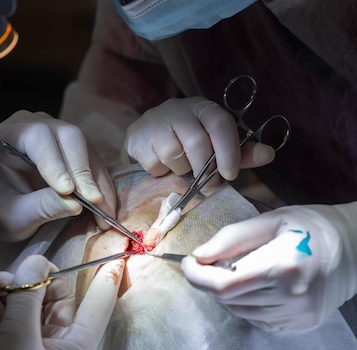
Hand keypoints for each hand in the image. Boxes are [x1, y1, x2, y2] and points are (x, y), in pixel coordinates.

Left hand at [0, 110, 115, 240]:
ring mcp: (54, 131)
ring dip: (98, 181)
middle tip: (95, 203)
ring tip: (105, 213)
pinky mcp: (70, 144)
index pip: (37, 138)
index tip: (68, 191)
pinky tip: (106, 206)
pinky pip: (91, 159)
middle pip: (69, 136)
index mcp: (4, 138)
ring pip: (86, 148)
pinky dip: (100, 183)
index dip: (55, 163)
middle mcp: (32, 125)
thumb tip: (75, 205)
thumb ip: (40, 208)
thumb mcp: (12, 217)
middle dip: (83, 172)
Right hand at [0, 254, 123, 349]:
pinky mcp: (10, 348)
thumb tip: (35, 263)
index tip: (116, 259)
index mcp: (76, 346)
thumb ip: (27, 294)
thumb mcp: (18, 334)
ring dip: (5, 292)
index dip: (106, 281)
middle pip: (53, 298)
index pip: (98, 307)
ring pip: (26, 305)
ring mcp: (34, 346)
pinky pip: (8, 317)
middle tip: (0, 278)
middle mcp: (59, 344)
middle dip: (26, 283)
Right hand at [124, 97, 274, 189]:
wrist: (147, 137)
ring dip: (180, 170)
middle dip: (204, 169)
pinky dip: (161, 172)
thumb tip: (268, 154)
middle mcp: (177, 109)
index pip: (220, 123)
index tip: (230, 174)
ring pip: (174, 155)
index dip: (228, 151)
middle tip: (208, 186)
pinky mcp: (135, 137)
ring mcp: (153, 122)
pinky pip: (154, 164)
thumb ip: (241, 153)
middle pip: (196, 142)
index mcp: (203, 108)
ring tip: (180, 169)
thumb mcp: (216, 146)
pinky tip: (162, 166)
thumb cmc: (188, 144)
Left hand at [181, 204, 356, 331]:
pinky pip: (255, 319)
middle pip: (227, 299)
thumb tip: (198, 255)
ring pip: (238, 311)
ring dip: (228, 292)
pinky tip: (257, 285)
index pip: (224, 284)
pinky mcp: (300, 325)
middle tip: (213, 261)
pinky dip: (245, 303)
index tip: (186, 262)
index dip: (197, 276)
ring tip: (242, 269)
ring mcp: (298, 315)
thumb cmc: (311, 227)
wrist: (356, 247)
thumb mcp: (270, 221)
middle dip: (210, 280)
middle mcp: (292, 297)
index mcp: (283, 266)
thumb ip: (231, 239)